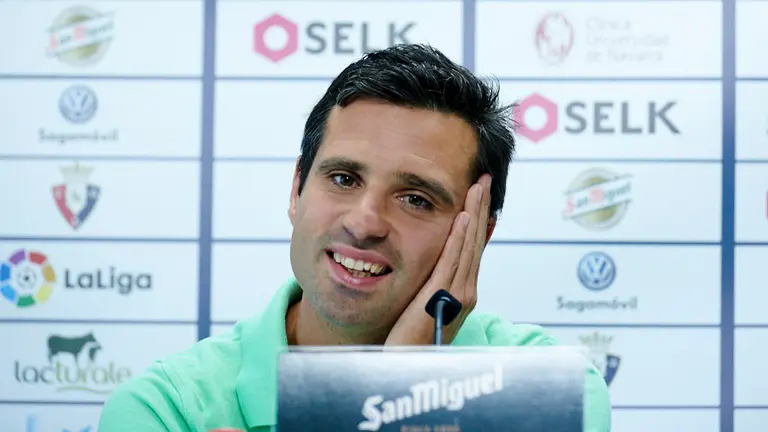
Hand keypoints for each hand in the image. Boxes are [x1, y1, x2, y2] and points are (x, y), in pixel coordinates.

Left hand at [385, 174, 491, 344]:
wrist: (407, 367)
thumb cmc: (412, 342)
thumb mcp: (426, 306)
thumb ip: (434, 286)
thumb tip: (436, 267)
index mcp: (463, 291)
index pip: (473, 246)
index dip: (478, 217)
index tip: (479, 193)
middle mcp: (466, 290)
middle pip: (476, 240)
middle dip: (481, 207)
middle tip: (486, 179)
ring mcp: (457, 294)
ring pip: (468, 245)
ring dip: (474, 213)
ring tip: (479, 187)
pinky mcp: (441, 297)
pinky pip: (452, 261)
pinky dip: (460, 238)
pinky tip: (463, 217)